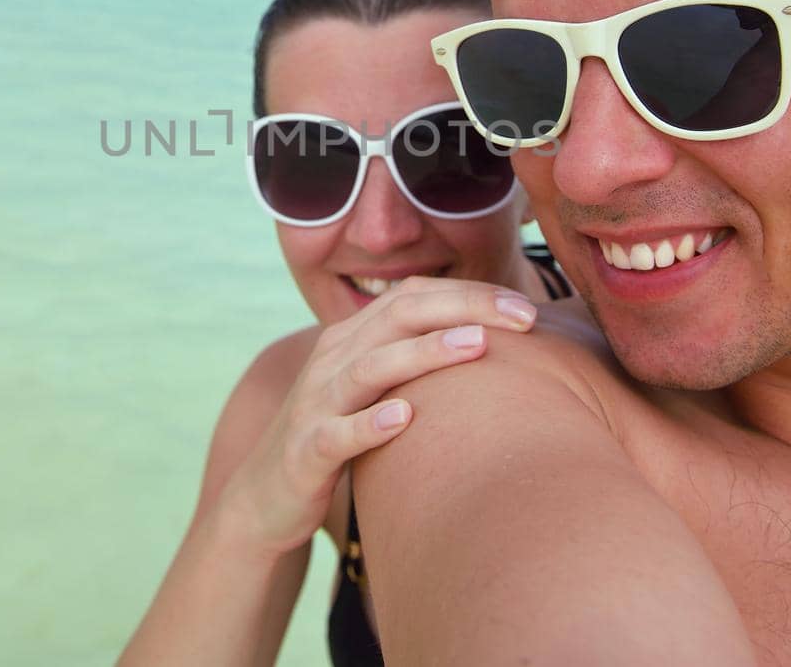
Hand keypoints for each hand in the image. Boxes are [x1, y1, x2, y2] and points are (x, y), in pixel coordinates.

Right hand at [217, 277, 537, 556]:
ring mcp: (317, 403)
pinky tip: (406, 419)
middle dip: (464, 309)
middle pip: (400, 316)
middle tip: (523, 317)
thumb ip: (413, 360)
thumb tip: (488, 342)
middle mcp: (333, 358)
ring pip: (371, 367)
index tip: (527, 308)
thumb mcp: (372, 389)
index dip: (470, 294)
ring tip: (477, 345)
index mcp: (352, 337)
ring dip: (425, 353)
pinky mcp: (307, 450)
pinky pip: (339, 434)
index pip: (414, 296)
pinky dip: (371, 424)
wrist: (264, 496)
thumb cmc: (337, 436)